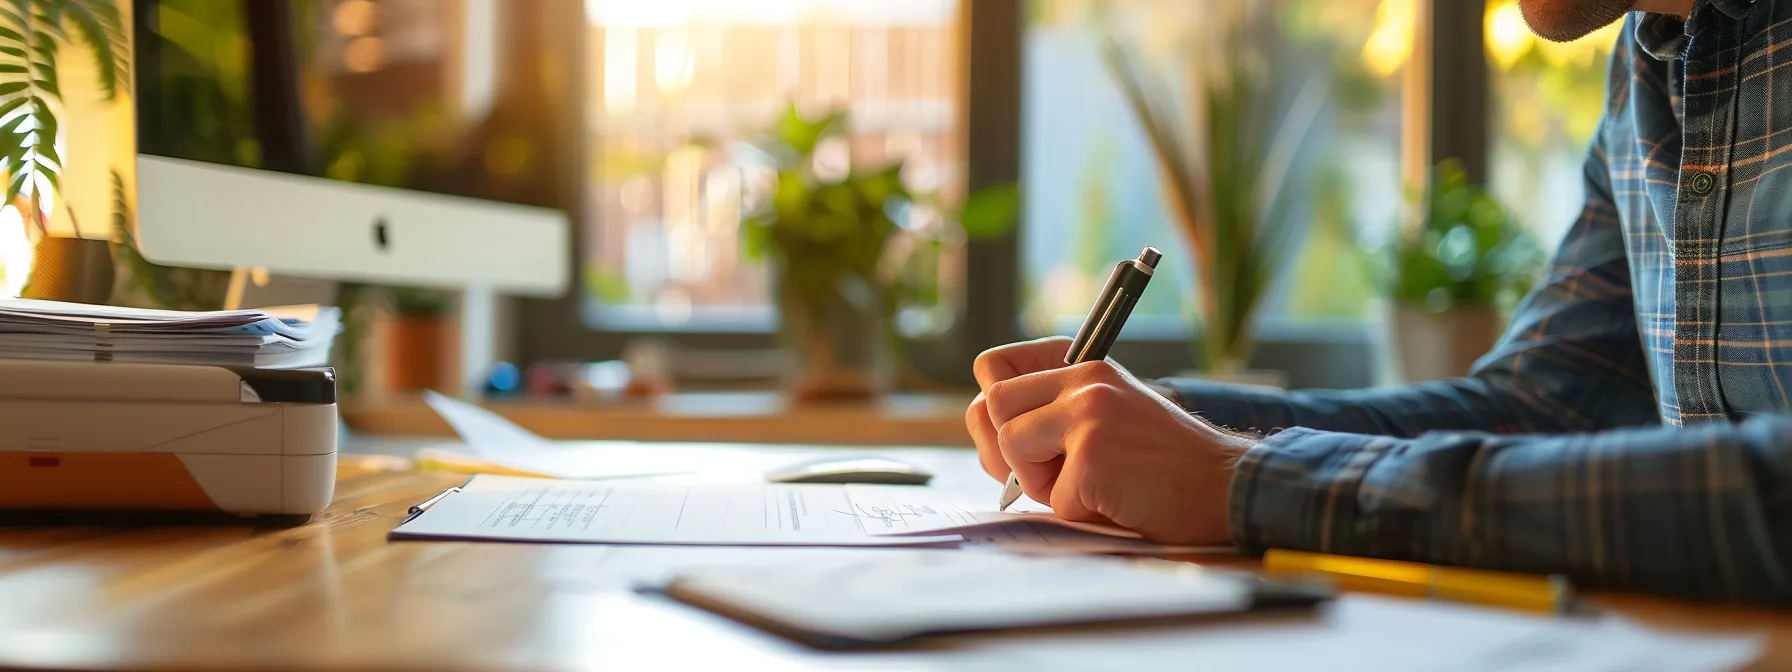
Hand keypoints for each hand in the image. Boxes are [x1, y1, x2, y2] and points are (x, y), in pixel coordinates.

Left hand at [964, 339, 1253, 545]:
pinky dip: (1081, 513)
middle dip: (1010, 451)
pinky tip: (1118, 500)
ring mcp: (1088, 412)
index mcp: (1081, 363)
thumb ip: (1047, 412)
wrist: (1224, 486)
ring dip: (1045, 484)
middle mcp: (1083, 377)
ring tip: (1095, 483)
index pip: (993, 367)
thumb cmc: (1160, 464)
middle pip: (992, 407)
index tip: (1024, 433)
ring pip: (1010, 448)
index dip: (995, 410)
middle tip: (1056, 471)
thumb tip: (981, 421)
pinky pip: (1053, 498)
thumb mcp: (1104, 416)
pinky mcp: (1094, 455)